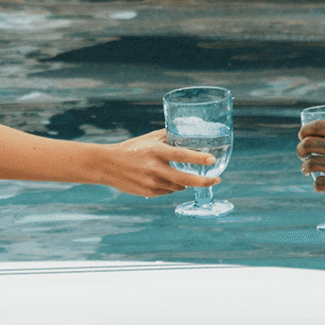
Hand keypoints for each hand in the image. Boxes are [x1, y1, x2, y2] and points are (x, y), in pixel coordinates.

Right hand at [100, 129, 218, 197]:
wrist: (108, 165)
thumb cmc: (130, 148)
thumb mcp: (149, 139)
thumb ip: (167, 136)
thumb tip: (185, 131)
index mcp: (156, 151)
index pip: (182, 155)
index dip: (199, 158)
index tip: (212, 160)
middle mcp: (155, 168)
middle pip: (185, 179)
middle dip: (204, 181)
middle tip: (216, 179)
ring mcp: (151, 182)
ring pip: (178, 187)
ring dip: (185, 182)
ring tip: (187, 176)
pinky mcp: (148, 192)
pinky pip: (168, 192)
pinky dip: (172, 187)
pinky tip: (168, 180)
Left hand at [297, 119, 324, 202]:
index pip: (318, 127)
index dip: (306, 130)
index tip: (302, 134)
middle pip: (309, 144)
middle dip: (301, 148)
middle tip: (301, 153)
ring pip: (310, 164)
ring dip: (305, 167)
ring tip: (306, 169)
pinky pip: (319, 184)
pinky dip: (316, 185)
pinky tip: (318, 185)